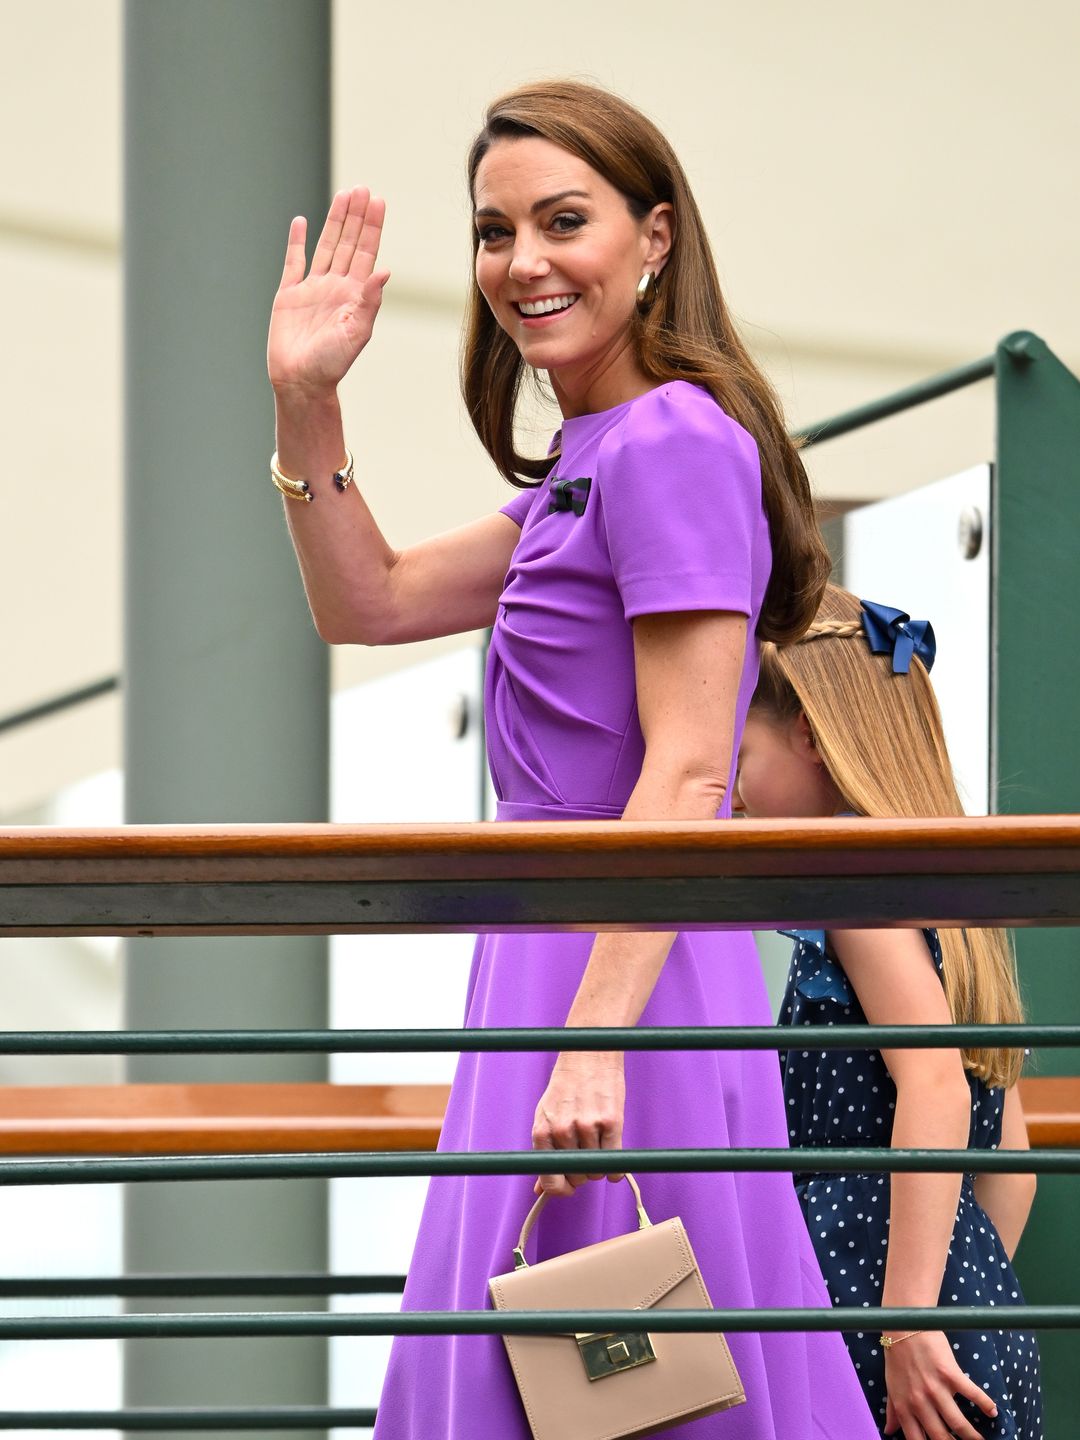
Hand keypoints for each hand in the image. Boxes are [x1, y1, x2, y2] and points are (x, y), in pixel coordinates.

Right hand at [267, 186, 390, 397]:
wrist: (301, 382)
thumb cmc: (332, 364)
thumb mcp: (357, 333)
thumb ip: (370, 301)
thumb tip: (384, 271)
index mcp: (354, 295)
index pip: (366, 253)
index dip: (372, 227)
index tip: (378, 201)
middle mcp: (335, 287)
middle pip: (348, 243)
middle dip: (356, 216)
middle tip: (363, 189)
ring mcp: (312, 289)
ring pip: (325, 246)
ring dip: (334, 221)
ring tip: (344, 196)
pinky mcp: (288, 295)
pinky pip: (293, 262)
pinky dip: (296, 242)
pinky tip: (301, 222)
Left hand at [532, 1051, 624, 1197]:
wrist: (588, 1055)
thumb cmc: (566, 1087)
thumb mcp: (546, 1116)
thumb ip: (544, 1153)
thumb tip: (539, 1190)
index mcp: (542, 1131)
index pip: (550, 1180)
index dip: (561, 1189)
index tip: (569, 1187)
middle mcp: (563, 1130)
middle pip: (577, 1177)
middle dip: (582, 1172)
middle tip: (586, 1152)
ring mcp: (587, 1126)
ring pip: (596, 1171)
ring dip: (599, 1164)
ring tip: (597, 1142)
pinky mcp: (611, 1122)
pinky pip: (615, 1162)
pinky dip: (616, 1167)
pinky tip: (613, 1155)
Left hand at [883, 1330, 997, 1439]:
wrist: (903, 1326)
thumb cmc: (896, 1357)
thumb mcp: (891, 1385)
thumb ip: (893, 1410)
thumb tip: (889, 1431)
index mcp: (904, 1407)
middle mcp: (919, 1401)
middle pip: (941, 1437)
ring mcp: (936, 1388)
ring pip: (958, 1423)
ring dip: (973, 1436)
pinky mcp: (950, 1373)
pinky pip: (971, 1393)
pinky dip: (985, 1404)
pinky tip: (993, 1411)